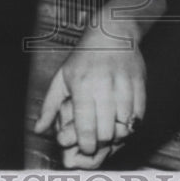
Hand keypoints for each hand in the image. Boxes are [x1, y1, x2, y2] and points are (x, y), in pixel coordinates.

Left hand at [33, 22, 145, 158]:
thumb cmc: (84, 57)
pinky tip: (124, 121)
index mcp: (82, 85)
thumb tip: (39, 130)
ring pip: (125, 124)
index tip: (86, 148)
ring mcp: (124, 83)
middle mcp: (104, 85)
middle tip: (99, 143)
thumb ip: (50, 107)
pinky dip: (133, 123)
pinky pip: (140, 113)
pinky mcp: (140, 82)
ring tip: (112, 132)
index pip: (86, 126)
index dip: (86, 144)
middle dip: (102, 143)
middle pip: (107, 130)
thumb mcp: (62, 78)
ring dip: (119, 134)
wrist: (113, 32)